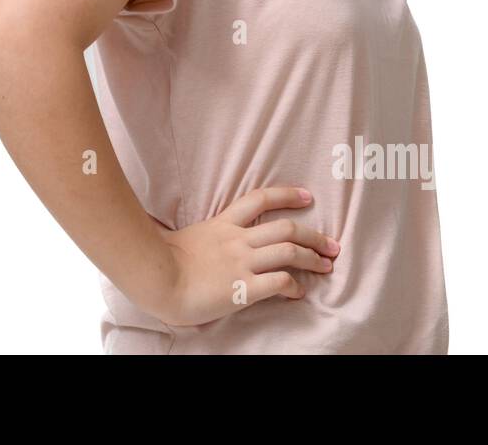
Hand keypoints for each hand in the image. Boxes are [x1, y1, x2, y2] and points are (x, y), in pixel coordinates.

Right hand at [152, 186, 339, 327]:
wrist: (156, 277)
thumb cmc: (162, 261)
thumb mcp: (189, 238)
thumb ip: (208, 237)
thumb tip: (212, 243)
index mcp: (223, 224)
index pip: (260, 199)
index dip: (288, 195)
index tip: (308, 197)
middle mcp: (237, 240)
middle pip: (285, 228)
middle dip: (314, 235)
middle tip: (332, 245)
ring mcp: (241, 262)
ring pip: (288, 251)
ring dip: (312, 258)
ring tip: (326, 266)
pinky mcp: (242, 288)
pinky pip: (278, 282)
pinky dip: (294, 286)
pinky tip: (299, 292)